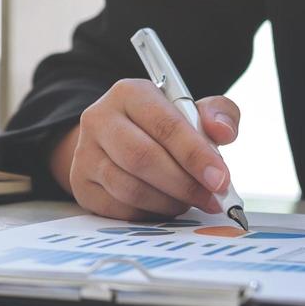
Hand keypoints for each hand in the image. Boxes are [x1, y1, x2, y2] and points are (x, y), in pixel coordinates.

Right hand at [50, 79, 240, 219]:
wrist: (116, 140)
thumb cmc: (161, 126)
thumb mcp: (192, 111)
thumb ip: (218, 114)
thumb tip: (223, 132)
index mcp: (129, 93)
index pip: (165, 125)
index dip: (195, 155)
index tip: (221, 179)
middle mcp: (99, 119)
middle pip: (142, 158)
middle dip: (184, 184)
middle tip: (212, 199)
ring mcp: (85, 154)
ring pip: (130, 188)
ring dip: (169, 201)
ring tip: (189, 200)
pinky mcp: (81, 185)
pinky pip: (119, 209)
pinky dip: (149, 213)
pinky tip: (164, 205)